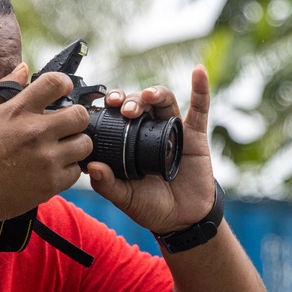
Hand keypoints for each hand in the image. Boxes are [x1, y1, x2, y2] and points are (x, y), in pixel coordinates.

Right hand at [0, 67, 93, 222]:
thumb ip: (5, 88)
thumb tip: (24, 68)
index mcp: (18, 111)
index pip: (55, 83)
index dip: (64, 84)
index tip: (63, 92)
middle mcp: (35, 132)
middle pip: (80, 115)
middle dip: (76, 118)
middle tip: (66, 125)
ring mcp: (46, 158)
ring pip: (85, 143)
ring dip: (76, 145)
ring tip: (61, 148)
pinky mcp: (51, 182)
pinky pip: (77, 170)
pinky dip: (68, 169)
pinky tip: (53, 168)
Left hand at [87, 65, 215, 234]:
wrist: (183, 219)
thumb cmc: (151, 206)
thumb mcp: (125, 198)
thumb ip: (107, 185)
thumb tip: (91, 167)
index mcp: (129, 141)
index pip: (117, 116)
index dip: (110, 106)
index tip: (102, 106)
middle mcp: (149, 131)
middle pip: (139, 103)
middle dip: (129, 100)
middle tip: (123, 109)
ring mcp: (172, 130)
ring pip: (163, 101)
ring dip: (154, 93)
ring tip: (147, 98)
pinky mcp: (195, 135)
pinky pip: (199, 108)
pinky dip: (200, 88)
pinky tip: (198, 72)